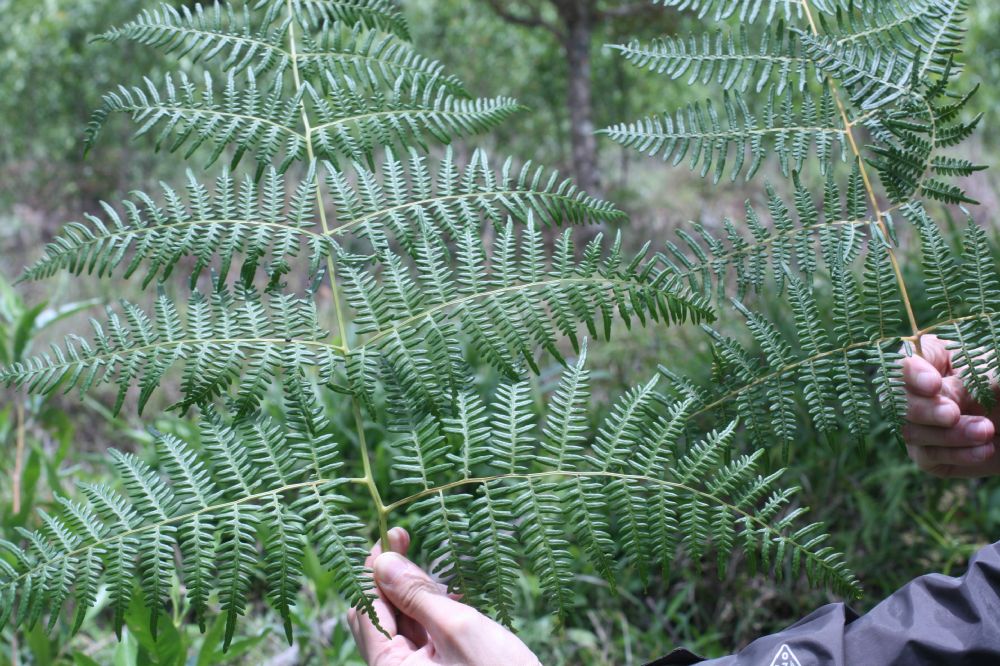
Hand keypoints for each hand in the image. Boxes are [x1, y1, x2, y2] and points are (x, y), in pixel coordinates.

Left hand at [347, 527, 540, 665]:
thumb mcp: (458, 627)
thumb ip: (417, 594)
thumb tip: (383, 562)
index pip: (366, 610)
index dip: (375, 569)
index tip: (393, 534)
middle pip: (377, 615)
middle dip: (391, 578)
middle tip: (407, 542)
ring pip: (399, 622)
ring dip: (413, 593)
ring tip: (443, 578)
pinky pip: (419, 634)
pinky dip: (430, 611)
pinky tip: (453, 597)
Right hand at [902, 334, 999, 477]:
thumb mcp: (993, 379)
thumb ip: (966, 383)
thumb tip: (942, 397)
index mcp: (930, 359)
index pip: (903, 362)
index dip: (911, 374)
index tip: (934, 385)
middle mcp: (916, 391)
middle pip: (898, 400)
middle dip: (925, 410)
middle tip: (952, 414)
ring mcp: (918, 424)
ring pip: (910, 432)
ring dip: (950, 434)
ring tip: (986, 431)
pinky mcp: (927, 454)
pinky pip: (928, 457)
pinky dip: (957, 454)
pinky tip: (984, 449)